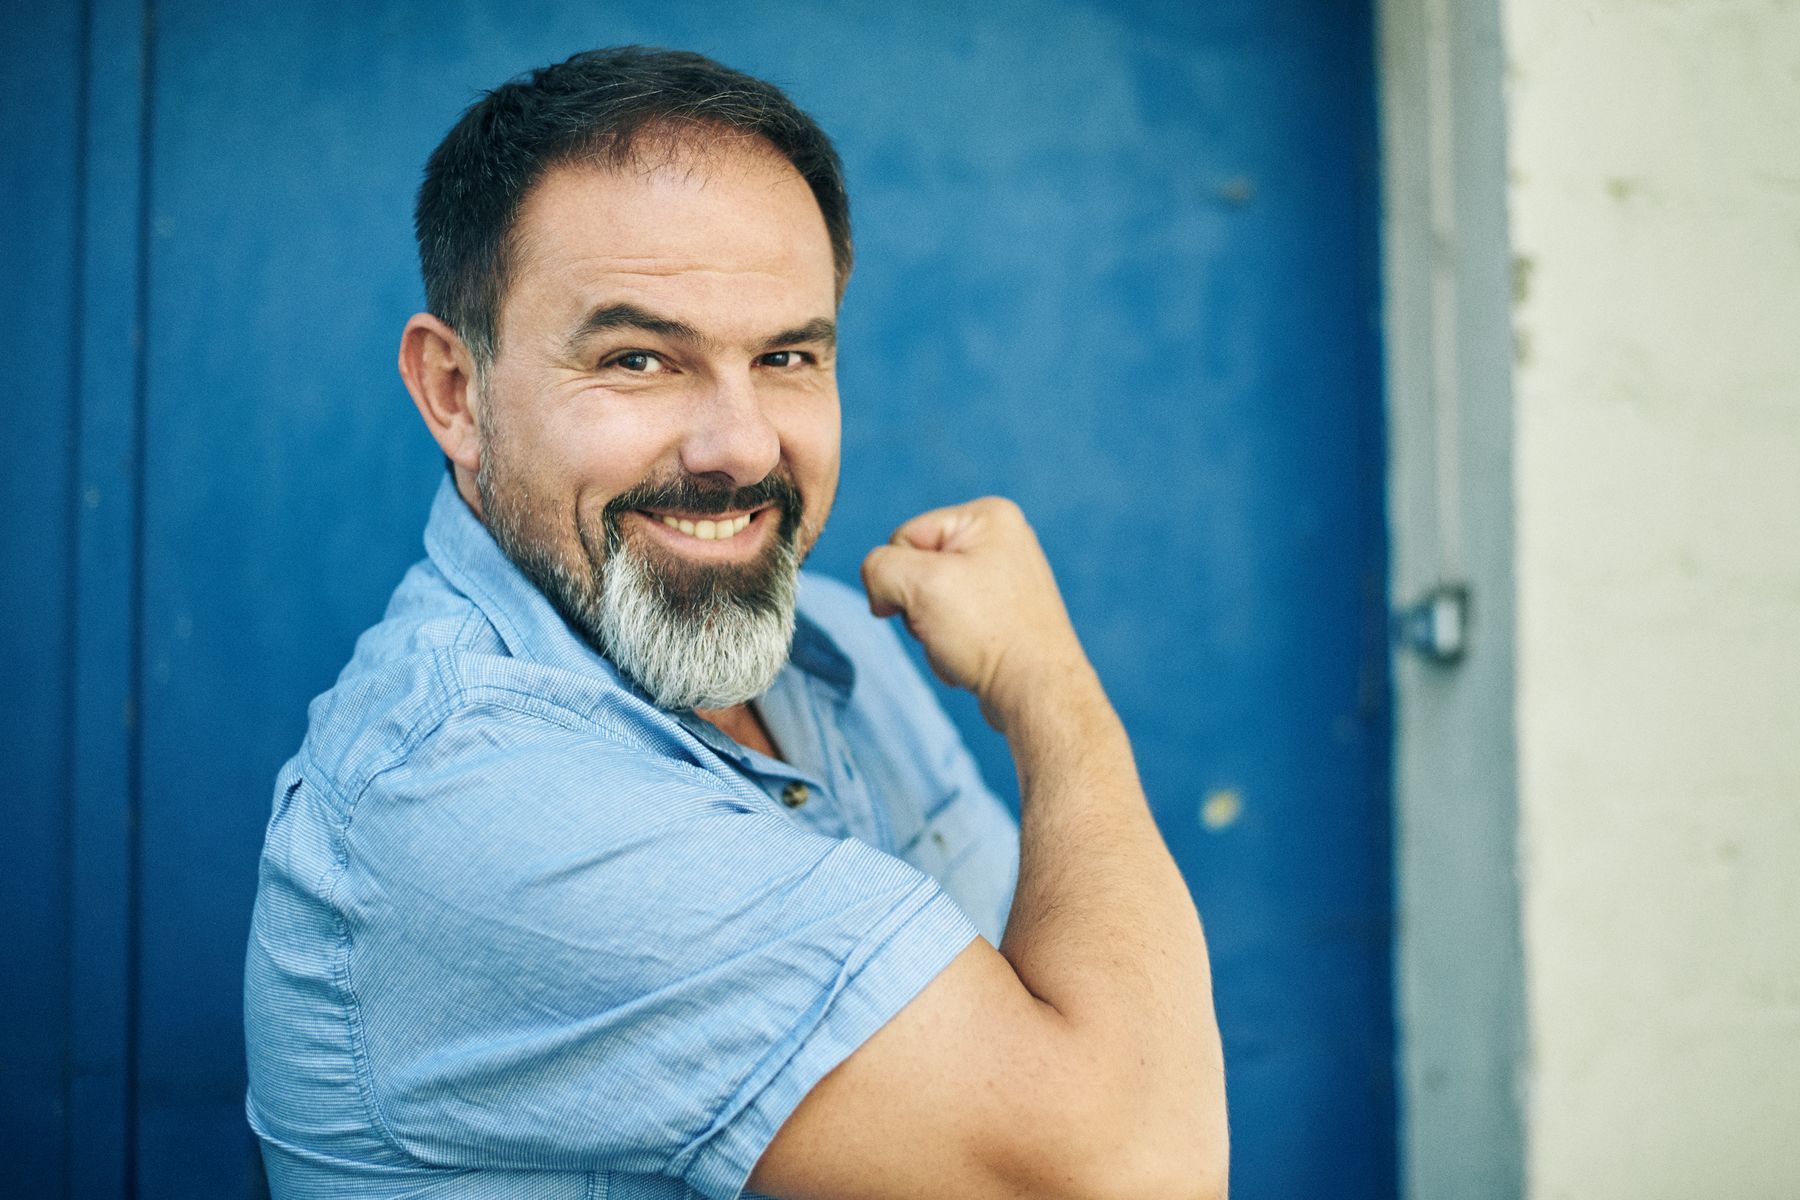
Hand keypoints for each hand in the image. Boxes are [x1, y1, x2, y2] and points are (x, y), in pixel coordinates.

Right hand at [861, 497, 1090, 730]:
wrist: (1036, 692)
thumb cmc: (987, 632)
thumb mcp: (919, 585)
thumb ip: (879, 567)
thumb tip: (883, 593)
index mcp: (988, 516)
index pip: (904, 536)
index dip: (900, 577)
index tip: (926, 606)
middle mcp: (1002, 540)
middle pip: (917, 568)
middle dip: (918, 607)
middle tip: (947, 628)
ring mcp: (1004, 578)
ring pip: (930, 600)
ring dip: (931, 632)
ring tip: (962, 647)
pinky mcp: (1003, 613)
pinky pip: (952, 622)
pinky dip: (950, 645)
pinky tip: (972, 659)